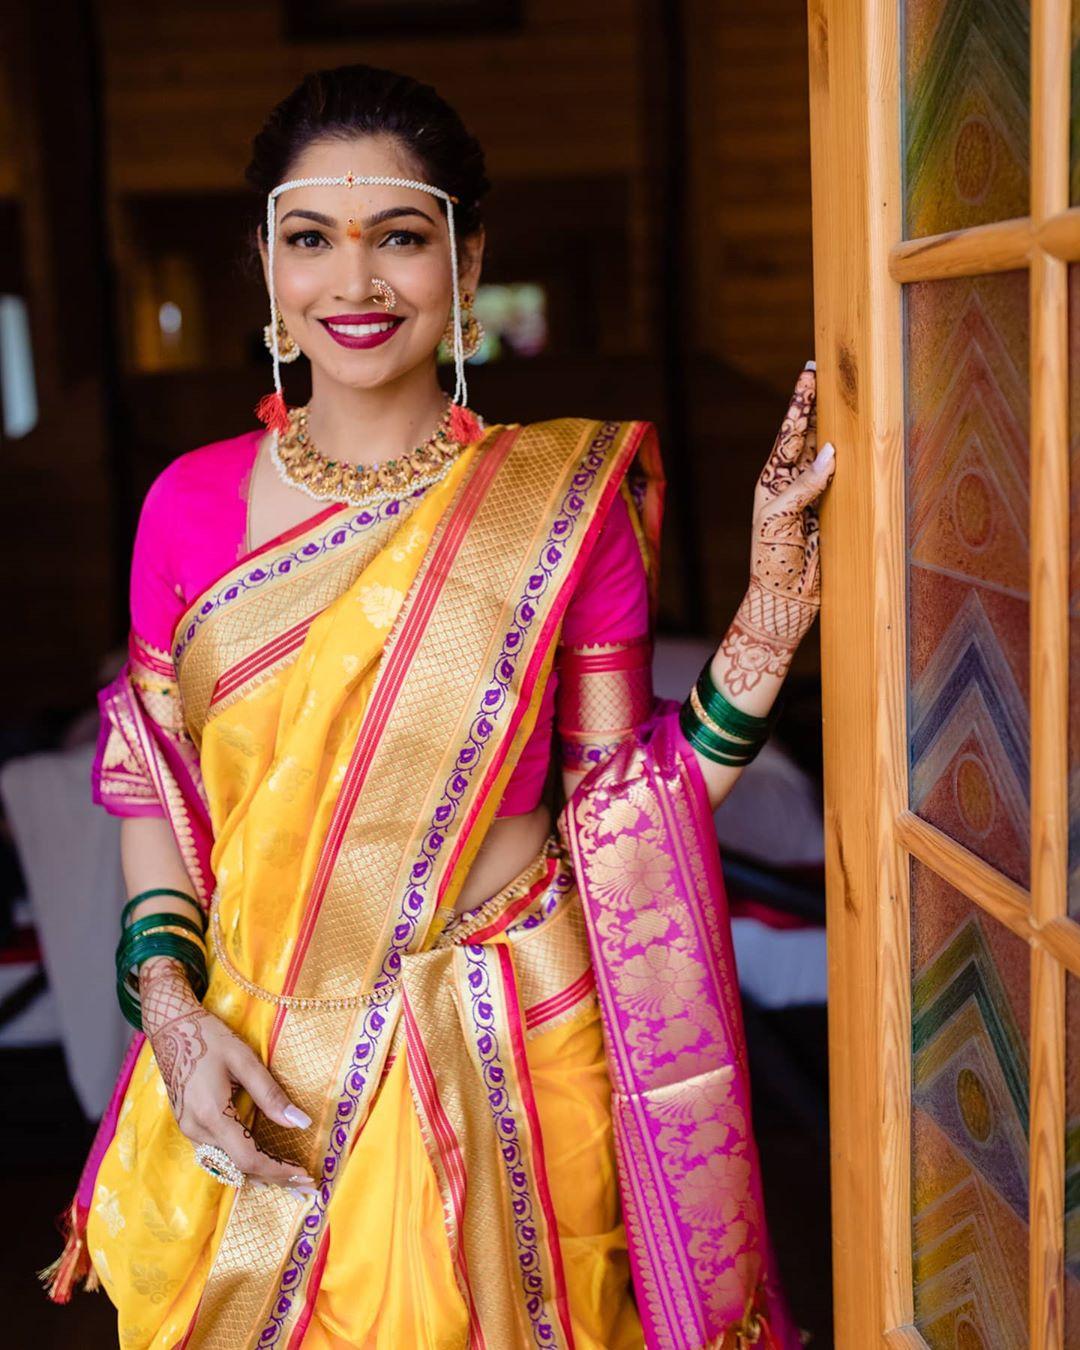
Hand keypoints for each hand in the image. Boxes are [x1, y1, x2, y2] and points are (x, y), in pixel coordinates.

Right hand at [141, 958, 315, 1193]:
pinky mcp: (189, 1125)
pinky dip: (244, 1160)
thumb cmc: (209, 1037)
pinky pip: (220, 1153)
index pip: (248, 1158)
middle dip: (275, 1179)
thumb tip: (301, 1124)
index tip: (305, 1175)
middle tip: (307, 1186)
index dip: (278, 1170)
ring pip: (228, 1164)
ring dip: (260, 1172)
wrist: (171, 1027)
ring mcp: (190, 1130)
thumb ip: (271, 1094)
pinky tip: (264, 1160)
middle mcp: (197, 1130)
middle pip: (240, 1168)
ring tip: (291, 1176)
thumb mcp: (244, 1060)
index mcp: (211, 1114)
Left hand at [720, 364, 834, 694]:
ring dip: (840, 429)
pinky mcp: (835, 513)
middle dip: (820, 405)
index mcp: (773, 481)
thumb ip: (803, 487)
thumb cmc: (772, 562)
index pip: (790, 433)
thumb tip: (830, 451)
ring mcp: (817, 497)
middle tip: (831, 371)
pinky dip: (857, 461)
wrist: (786, 600)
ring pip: (831, 455)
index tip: (810, 371)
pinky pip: (848, 481)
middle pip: (811, 436)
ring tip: (852, 398)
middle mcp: (795, 484)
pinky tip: (867, 444)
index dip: (801, 403)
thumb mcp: (778, 521)